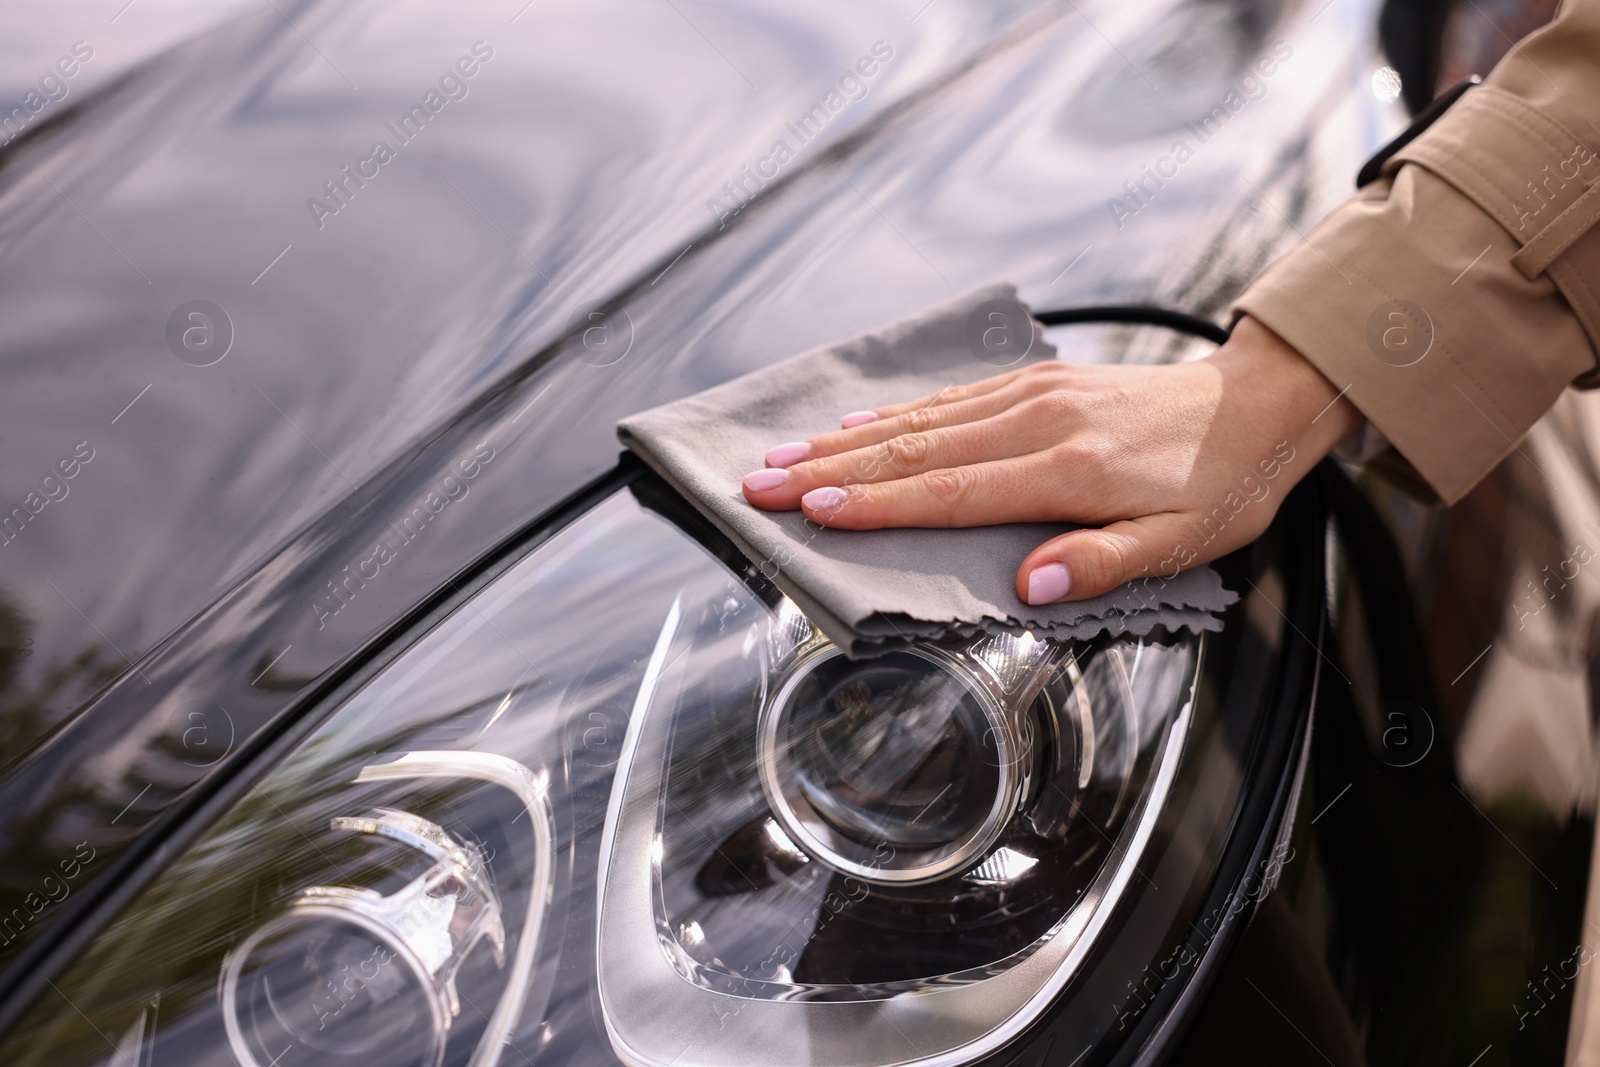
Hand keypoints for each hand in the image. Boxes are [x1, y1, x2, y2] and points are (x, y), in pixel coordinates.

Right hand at [740, 315, 1361, 603]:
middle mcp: (1038, 422)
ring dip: (844, 443)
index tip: (815, 512)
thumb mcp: (1182, 542)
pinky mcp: (1034, 380)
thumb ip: (1105, 561)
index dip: (878, 507)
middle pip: (914, 452)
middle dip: (830, 473)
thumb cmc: (1218, 485)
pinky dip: (893, 414)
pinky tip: (852, 426)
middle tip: (760, 485)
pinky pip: (949, 398)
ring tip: (782, 458)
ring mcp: (1032, 394)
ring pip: (920, 421)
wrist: (1254, 404)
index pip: (952, 491)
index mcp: (1067, 470)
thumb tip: (1033, 583)